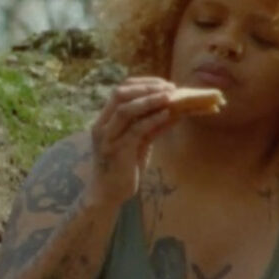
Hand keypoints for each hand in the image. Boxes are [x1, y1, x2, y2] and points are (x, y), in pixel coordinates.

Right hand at [84, 76, 193, 204]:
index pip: (121, 90)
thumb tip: (175, 110)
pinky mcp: (116, 150)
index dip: (143, 83)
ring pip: (126, 109)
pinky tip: (167, 114)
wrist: (108, 194)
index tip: (164, 84)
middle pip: (121, 94)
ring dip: (150, 100)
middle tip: (170, 88)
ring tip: (170, 96)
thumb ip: (152, 126)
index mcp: (106, 120)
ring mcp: (107, 137)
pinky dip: (152, 119)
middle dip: (147, 88)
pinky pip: (135, 130)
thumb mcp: (139, 143)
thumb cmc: (123, 168)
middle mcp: (103, 125)